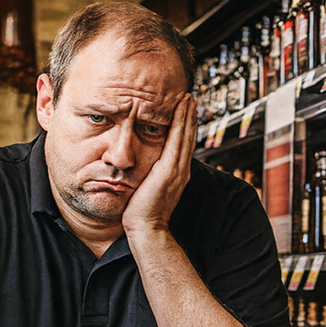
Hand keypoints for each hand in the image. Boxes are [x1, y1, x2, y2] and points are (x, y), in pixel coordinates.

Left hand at [122, 93, 197, 235]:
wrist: (145, 229)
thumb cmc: (139, 213)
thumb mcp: (144, 188)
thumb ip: (146, 175)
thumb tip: (137, 166)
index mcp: (174, 174)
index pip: (181, 145)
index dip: (183, 127)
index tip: (181, 111)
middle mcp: (180, 169)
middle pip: (187, 137)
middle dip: (188, 116)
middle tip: (188, 97)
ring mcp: (177, 169)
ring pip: (185, 135)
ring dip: (187, 114)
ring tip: (187, 97)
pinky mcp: (171, 169)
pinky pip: (178, 139)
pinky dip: (181, 122)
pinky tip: (181, 108)